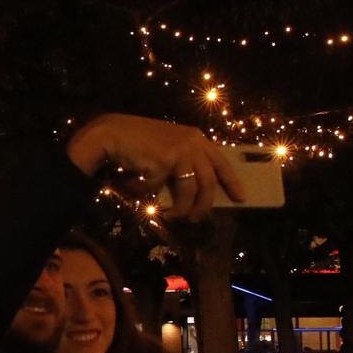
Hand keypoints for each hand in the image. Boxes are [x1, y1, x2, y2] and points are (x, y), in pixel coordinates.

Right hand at [65, 114, 243, 221]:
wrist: (111, 134)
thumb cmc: (137, 142)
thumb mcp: (168, 147)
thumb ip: (184, 161)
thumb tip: (197, 191)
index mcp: (196, 138)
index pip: (221, 162)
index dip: (232, 181)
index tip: (241, 197)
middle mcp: (192, 143)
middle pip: (208, 182)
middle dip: (203, 205)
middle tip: (196, 219)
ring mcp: (179, 152)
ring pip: (189, 191)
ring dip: (180, 209)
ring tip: (172, 216)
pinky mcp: (164, 162)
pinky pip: (159, 189)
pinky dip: (146, 192)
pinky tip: (134, 186)